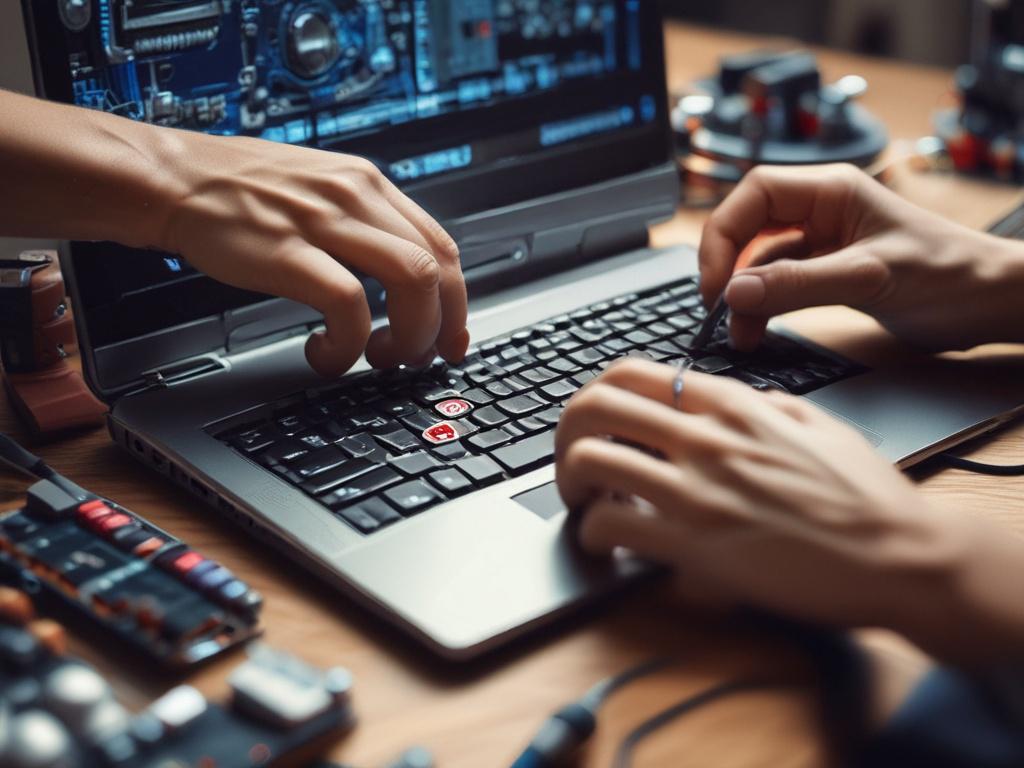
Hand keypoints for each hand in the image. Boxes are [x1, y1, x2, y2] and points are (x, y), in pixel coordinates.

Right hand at [156, 133, 467, 376]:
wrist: (172, 179)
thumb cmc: (240, 193)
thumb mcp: (318, 188)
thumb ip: (362, 224)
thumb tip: (403, 279)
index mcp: (368, 184)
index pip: (441, 245)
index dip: (457, 302)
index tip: (451, 337)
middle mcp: (356, 196)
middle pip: (438, 267)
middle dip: (441, 326)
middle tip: (419, 359)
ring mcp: (324, 221)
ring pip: (411, 282)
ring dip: (409, 336)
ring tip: (379, 358)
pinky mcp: (288, 251)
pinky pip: (349, 307)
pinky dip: (349, 344)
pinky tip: (326, 353)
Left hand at [555, 359, 966, 635]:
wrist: (901, 555)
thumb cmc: (866, 494)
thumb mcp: (819, 423)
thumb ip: (765, 405)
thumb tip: (729, 401)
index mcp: (732, 405)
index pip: (633, 373)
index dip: (596, 395)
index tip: (595, 422)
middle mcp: (705, 438)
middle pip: (594, 407)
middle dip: (564, 432)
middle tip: (572, 460)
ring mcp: (696, 490)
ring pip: (588, 461)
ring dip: (570, 484)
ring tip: (585, 503)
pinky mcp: (694, 546)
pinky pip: (610, 528)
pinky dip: (595, 536)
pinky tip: (610, 545)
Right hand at [699, 164, 1023, 351]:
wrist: (993, 303)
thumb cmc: (951, 275)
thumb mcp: (869, 279)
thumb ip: (797, 285)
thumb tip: (735, 294)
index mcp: (833, 190)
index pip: (753, 194)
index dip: (724, 235)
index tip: (716, 282)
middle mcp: (823, 210)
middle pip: (749, 226)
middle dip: (727, 266)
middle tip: (717, 307)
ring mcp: (824, 242)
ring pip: (760, 260)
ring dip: (743, 295)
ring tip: (739, 332)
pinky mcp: (829, 272)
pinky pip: (780, 284)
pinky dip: (763, 307)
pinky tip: (757, 330)